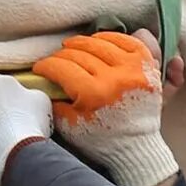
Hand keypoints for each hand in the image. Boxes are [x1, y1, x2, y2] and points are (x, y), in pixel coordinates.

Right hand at [31, 31, 179, 185]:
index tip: (39, 68)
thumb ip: (54, 101)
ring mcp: (133, 69)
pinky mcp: (146, 65)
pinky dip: (110, 38)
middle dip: (61, 55)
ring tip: (72, 47)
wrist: (137, 147)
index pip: (61, 68)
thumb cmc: (102, 140)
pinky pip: (126, 41)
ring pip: (100, 44)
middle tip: (54, 61)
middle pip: (78, 54)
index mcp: (93, 94)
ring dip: (82, 43)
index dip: (45, 66)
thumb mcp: (70, 126)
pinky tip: (97, 41)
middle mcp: (114, 78)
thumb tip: (45, 81)